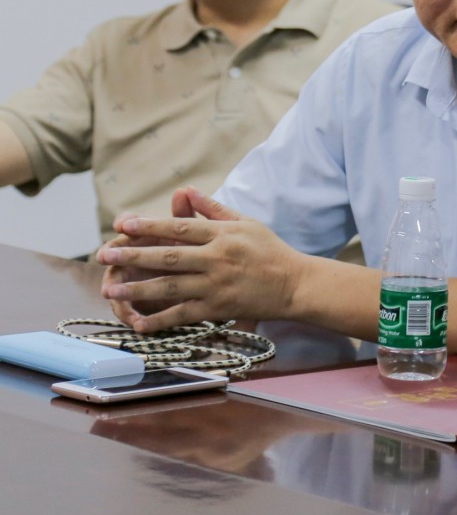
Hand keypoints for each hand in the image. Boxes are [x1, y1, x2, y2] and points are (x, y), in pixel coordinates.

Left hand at [97, 189, 307, 332]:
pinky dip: (161, 320)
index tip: (123, 224)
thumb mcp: (244, 222)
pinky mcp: (219, 309)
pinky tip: (139, 323)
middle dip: (134, 255)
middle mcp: (217, 259)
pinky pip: (184, 315)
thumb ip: (212, 208)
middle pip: (169, 256)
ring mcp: (217, 286)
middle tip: (104, 255)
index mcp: (222, 234)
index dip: (150, 226)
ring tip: (112, 288)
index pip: (179, 227)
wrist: (293, 284)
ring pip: (171, 287)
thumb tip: (185, 191)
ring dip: (139, 288)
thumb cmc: (268, 249)